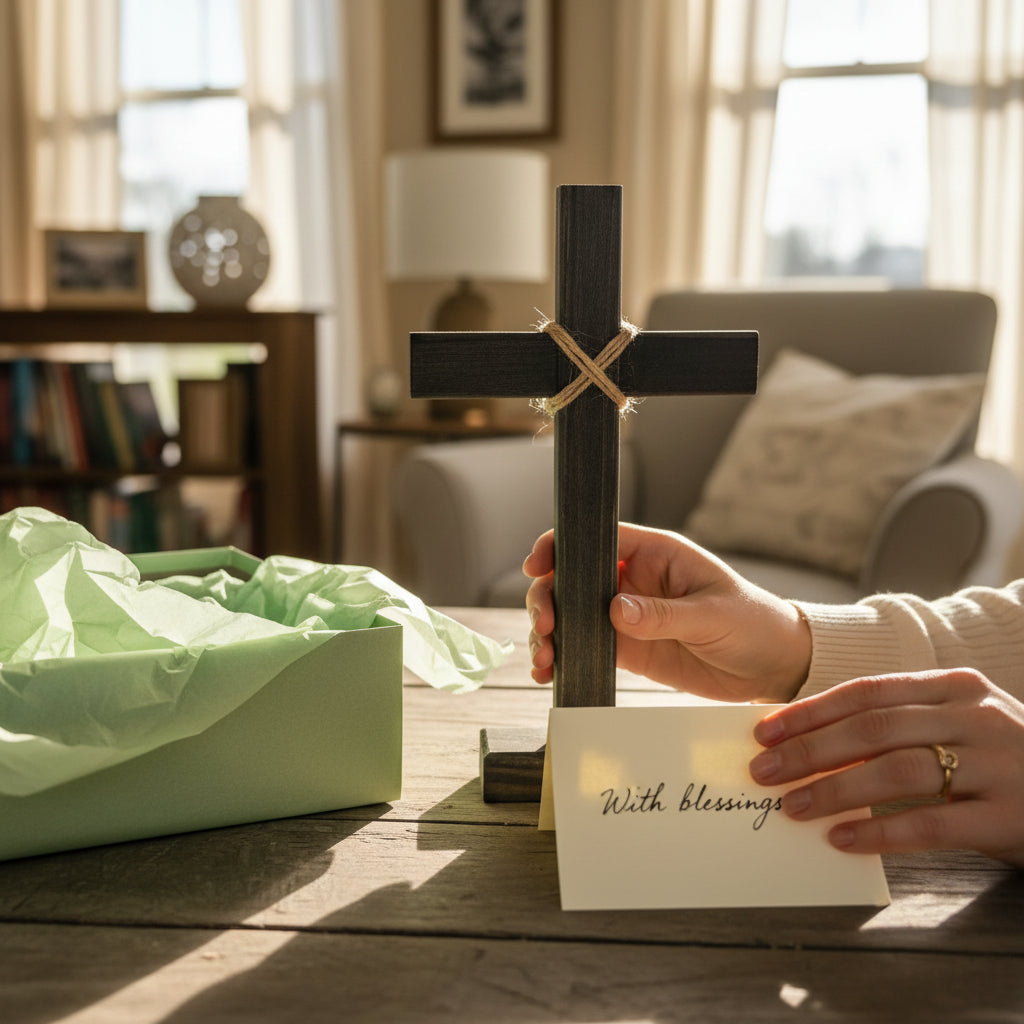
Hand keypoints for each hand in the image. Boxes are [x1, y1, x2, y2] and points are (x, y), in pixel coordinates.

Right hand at [523, 523, 810, 703]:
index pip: (595, 540)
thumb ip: (662, 613)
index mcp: (654, 554)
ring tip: (543, 659)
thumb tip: (615, 610)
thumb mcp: (712, 615)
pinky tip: (549, 673)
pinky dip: (563, 658)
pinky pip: (583, 648)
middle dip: (547, 598)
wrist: (774, 667)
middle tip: (545, 628)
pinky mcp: (627, 649)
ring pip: (569, 614)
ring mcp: (625, 615)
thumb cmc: (753, 624)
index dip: (559, 547)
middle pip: (571, 578)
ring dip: (548, 632)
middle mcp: (632, 580)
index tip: (536, 566)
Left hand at [750, 670, 1023, 866]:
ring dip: (835, 788)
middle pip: (874, 727)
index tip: (766, 730)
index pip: (867, 692)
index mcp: (955, 687)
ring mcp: (999, 763)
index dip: (811, 711)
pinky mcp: (1012, 814)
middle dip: (809, 749)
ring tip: (792, 806)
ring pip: (898, 769)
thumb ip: (902, 728)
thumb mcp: (961, 729)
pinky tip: (844, 839)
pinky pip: (933, 822)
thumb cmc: (1007, 764)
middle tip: (763, 771)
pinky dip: (882, 830)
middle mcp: (976, 716)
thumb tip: (812, 744)